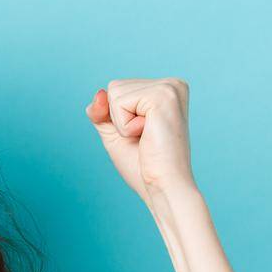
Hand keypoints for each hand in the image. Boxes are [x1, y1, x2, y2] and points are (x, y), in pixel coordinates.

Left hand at [85, 77, 195, 197]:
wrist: (163, 187)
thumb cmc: (143, 166)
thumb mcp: (115, 133)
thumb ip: (101, 111)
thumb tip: (100, 93)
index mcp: (165, 90)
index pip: (117, 89)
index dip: (117, 118)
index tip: (142, 136)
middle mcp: (171, 84)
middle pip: (114, 87)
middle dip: (118, 119)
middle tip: (145, 138)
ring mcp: (169, 87)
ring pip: (114, 92)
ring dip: (122, 123)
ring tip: (147, 137)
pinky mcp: (163, 95)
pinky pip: (119, 103)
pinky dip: (125, 126)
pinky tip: (147, 135)